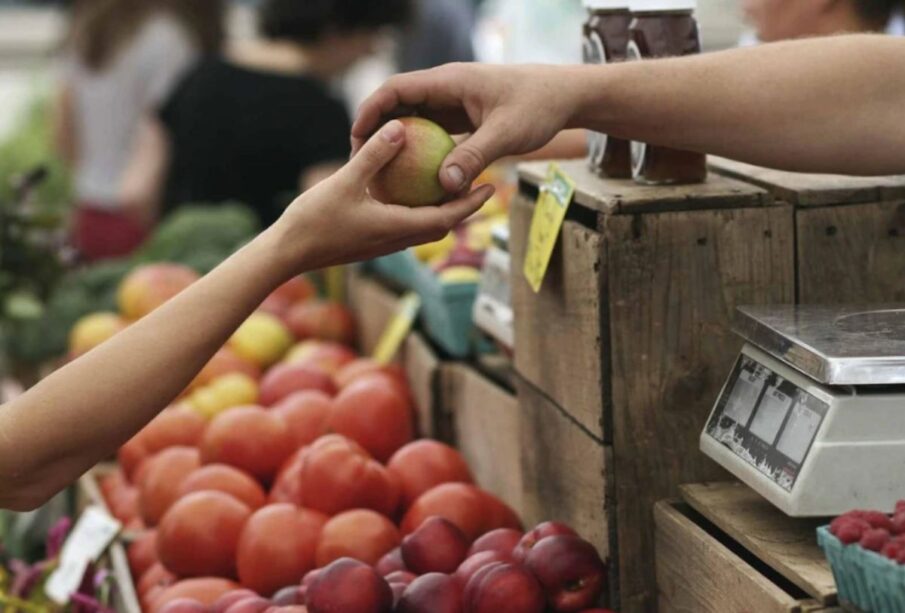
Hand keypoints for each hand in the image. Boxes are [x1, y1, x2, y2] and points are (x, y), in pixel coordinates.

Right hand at [271, 119, 494, 274]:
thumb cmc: (313, 220)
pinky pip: (404, 226)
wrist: (287, 254)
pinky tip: (409, 192)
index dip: (471, 203)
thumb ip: (374, 155)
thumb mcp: (345, 181)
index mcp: (397, 228)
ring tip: (452, 187)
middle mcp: (395, 240)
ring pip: (423, 228)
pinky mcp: (370, 242)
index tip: (491, 187)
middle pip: (441, 225)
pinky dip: (417, 211)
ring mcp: (382, 244)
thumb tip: (399, 127)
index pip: (446, 218)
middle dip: (464, 208)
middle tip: (481, 184)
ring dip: (441, 211)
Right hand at [351, 63, 578, 193]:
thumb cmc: (538, 106)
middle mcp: (446, 89)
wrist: (565, 96)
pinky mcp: (462, 118)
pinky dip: (420, 152)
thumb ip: (474, 157)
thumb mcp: (506, 133)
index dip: (371, 110)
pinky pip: (432, 134)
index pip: (396, 89)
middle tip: (360, 162)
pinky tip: (414, 179)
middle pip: (398, 105)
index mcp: (449, 81)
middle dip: (376, 130)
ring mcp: (453, 103)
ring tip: (379, 173)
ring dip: (396, 143)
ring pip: (413, 120)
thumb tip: (444, 186)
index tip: (356, 137)